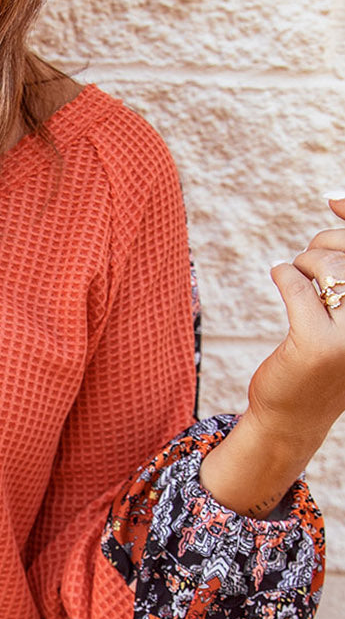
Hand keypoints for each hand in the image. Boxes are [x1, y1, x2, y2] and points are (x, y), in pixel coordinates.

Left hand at [252, 197, 344, 445]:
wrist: (293, 420)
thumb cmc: (322, 358)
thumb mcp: (344, 310)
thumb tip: (334, 199)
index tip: (331, 202)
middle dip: (326, 245)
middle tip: (307, 258)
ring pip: (330, 268)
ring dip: (304, 262)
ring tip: (295, 273)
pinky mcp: (317, 345)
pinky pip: (299, 287)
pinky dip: (285, 274)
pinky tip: (279, 275)